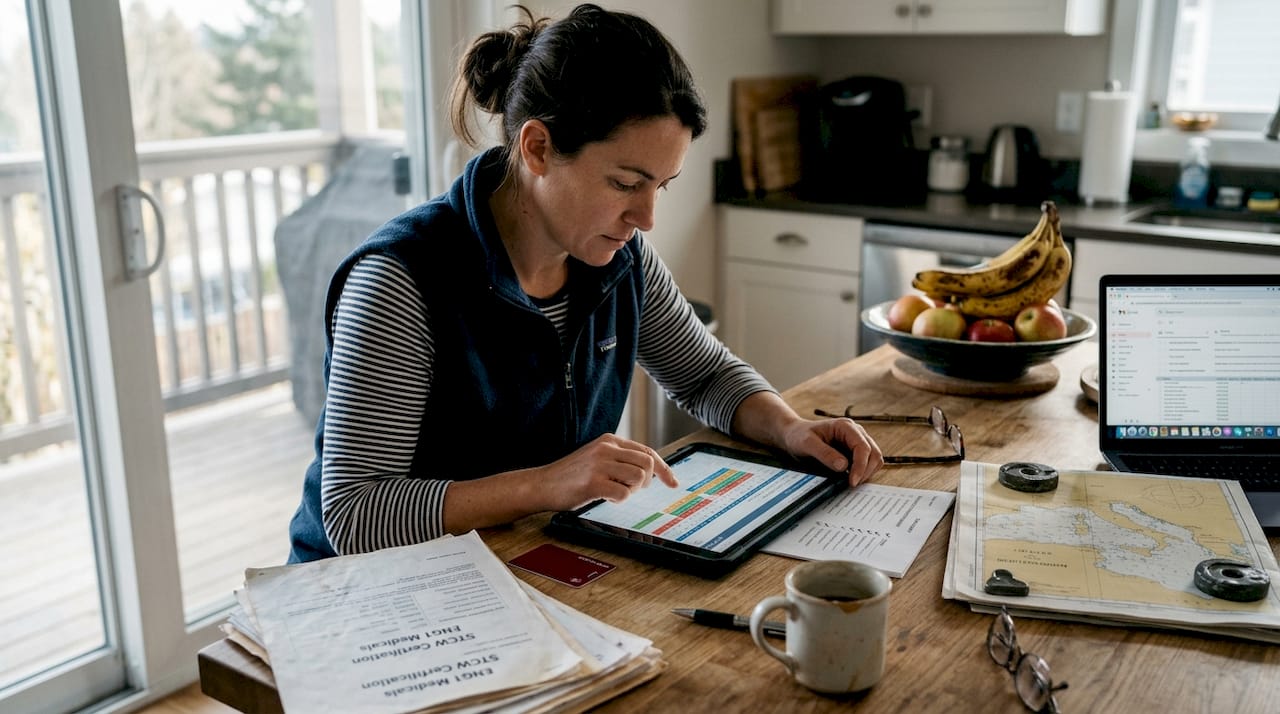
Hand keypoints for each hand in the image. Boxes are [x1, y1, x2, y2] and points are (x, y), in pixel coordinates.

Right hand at [540, 434, 678, 510]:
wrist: (541, 484)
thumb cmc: (571, 476)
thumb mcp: (597, 458)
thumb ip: (620, 459)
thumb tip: (651, 472)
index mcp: (609, 440)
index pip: (647, 451)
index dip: (664, 468)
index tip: (673, 482)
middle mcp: (606, 448)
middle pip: (648, 464)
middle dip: (647, 482)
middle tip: (632, 490)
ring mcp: (599, 464)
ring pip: (639, 478)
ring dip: (632, 491)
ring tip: (616, 493)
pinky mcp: (593, 482)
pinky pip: (623, 493)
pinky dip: (620, 499)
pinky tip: (606, 498)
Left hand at [780, 417, 883, 487]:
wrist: (795, 435)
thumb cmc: (799, 436)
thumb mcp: (807, 443)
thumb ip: (824, 453)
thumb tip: (843, 466)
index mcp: (846, 426)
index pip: (863, 447)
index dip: (860, 466)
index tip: (852, 482)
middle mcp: (856, 432)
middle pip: (874, 453)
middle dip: (866, 471)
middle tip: (851, 485)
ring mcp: (857, 441)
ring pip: (874, 459)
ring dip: (866, 472)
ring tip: (850, 482)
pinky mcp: (855, 451)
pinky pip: (868, 463)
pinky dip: (863, 472)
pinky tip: (850, 478)